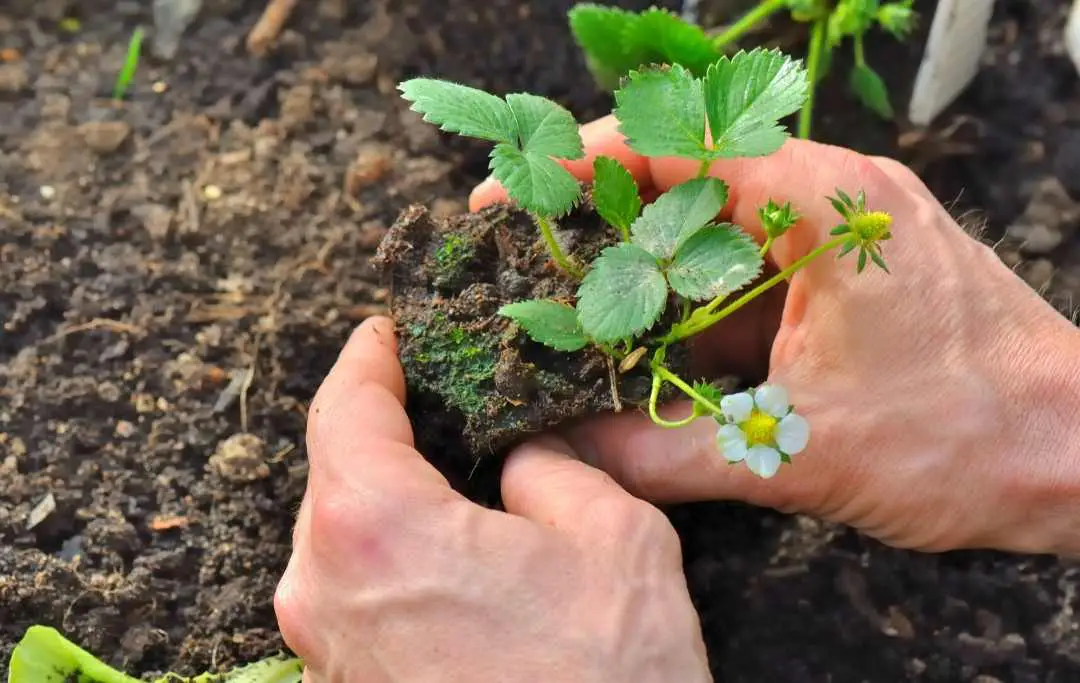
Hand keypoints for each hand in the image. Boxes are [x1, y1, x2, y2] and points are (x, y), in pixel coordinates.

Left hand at [275, 318, 711, 682]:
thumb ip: (552, 469)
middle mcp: (325, 588)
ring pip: (340, 535)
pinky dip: (391, 554)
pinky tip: (450, 553)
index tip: (386, 334)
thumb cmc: (607, 678)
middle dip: (381, 425)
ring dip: (387, 494)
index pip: (344, 407)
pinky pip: (355, 592)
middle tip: (437, 394)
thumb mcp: (612, 536)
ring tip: (450, 471)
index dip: (367, 358)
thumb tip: (520, 458)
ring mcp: (326, 649)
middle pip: (334, 471)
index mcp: (376, 527)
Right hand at [471, 116, 1079, 555]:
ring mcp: (842, 233)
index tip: (512, 193)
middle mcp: (830, 196)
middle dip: (603, 221)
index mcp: (819, 201)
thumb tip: (569, 449)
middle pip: (686, 181)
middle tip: (532, 263)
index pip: (675, 145)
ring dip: (650, 272)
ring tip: (581, 314)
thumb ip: (668, 450)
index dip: (580, 164)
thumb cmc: (968, 435)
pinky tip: (656, 351)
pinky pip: (752, 271)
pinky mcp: (847, 275)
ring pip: (717, 231)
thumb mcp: (799, 448)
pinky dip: (697, 305)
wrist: (1079, 457)